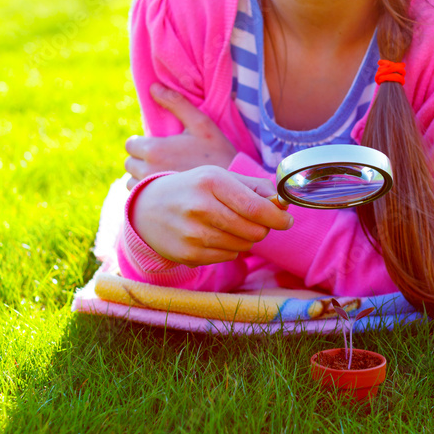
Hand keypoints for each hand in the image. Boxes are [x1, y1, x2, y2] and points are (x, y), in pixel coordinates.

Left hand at [124, 83, 236, 190]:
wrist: (233, 186)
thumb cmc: (218, 153)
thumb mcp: (201, 124)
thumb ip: (176, 103)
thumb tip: (153, 87)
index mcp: (154, 149)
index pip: (130, 145)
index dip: (141, 143)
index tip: (154, 144)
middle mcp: (147, 171)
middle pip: (129, 163)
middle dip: (140, 159)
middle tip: (159, 159)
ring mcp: (152, 191)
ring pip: (131, 183)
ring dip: (141, 178)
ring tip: (160, 175)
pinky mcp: (158, 206)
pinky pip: (140, 199)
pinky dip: (147, 194)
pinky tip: (163, 190)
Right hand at [131, 166, 293, 265]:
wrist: (146, 209)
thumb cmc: (191, 189)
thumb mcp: (219, 177)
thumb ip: (254, 187)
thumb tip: (283, 202)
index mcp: (211, 182)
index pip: (256, 208)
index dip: (277, 217)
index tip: (287, 220)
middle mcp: (200, 207)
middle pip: (254, 230)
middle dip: (263, 227)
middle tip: (256, 220)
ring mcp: (193, 234)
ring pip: (244, 245)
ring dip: (246, 238)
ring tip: (230, 225)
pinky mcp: (189, 255)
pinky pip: (228, 256)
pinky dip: (230, 248)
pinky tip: (215, 235)